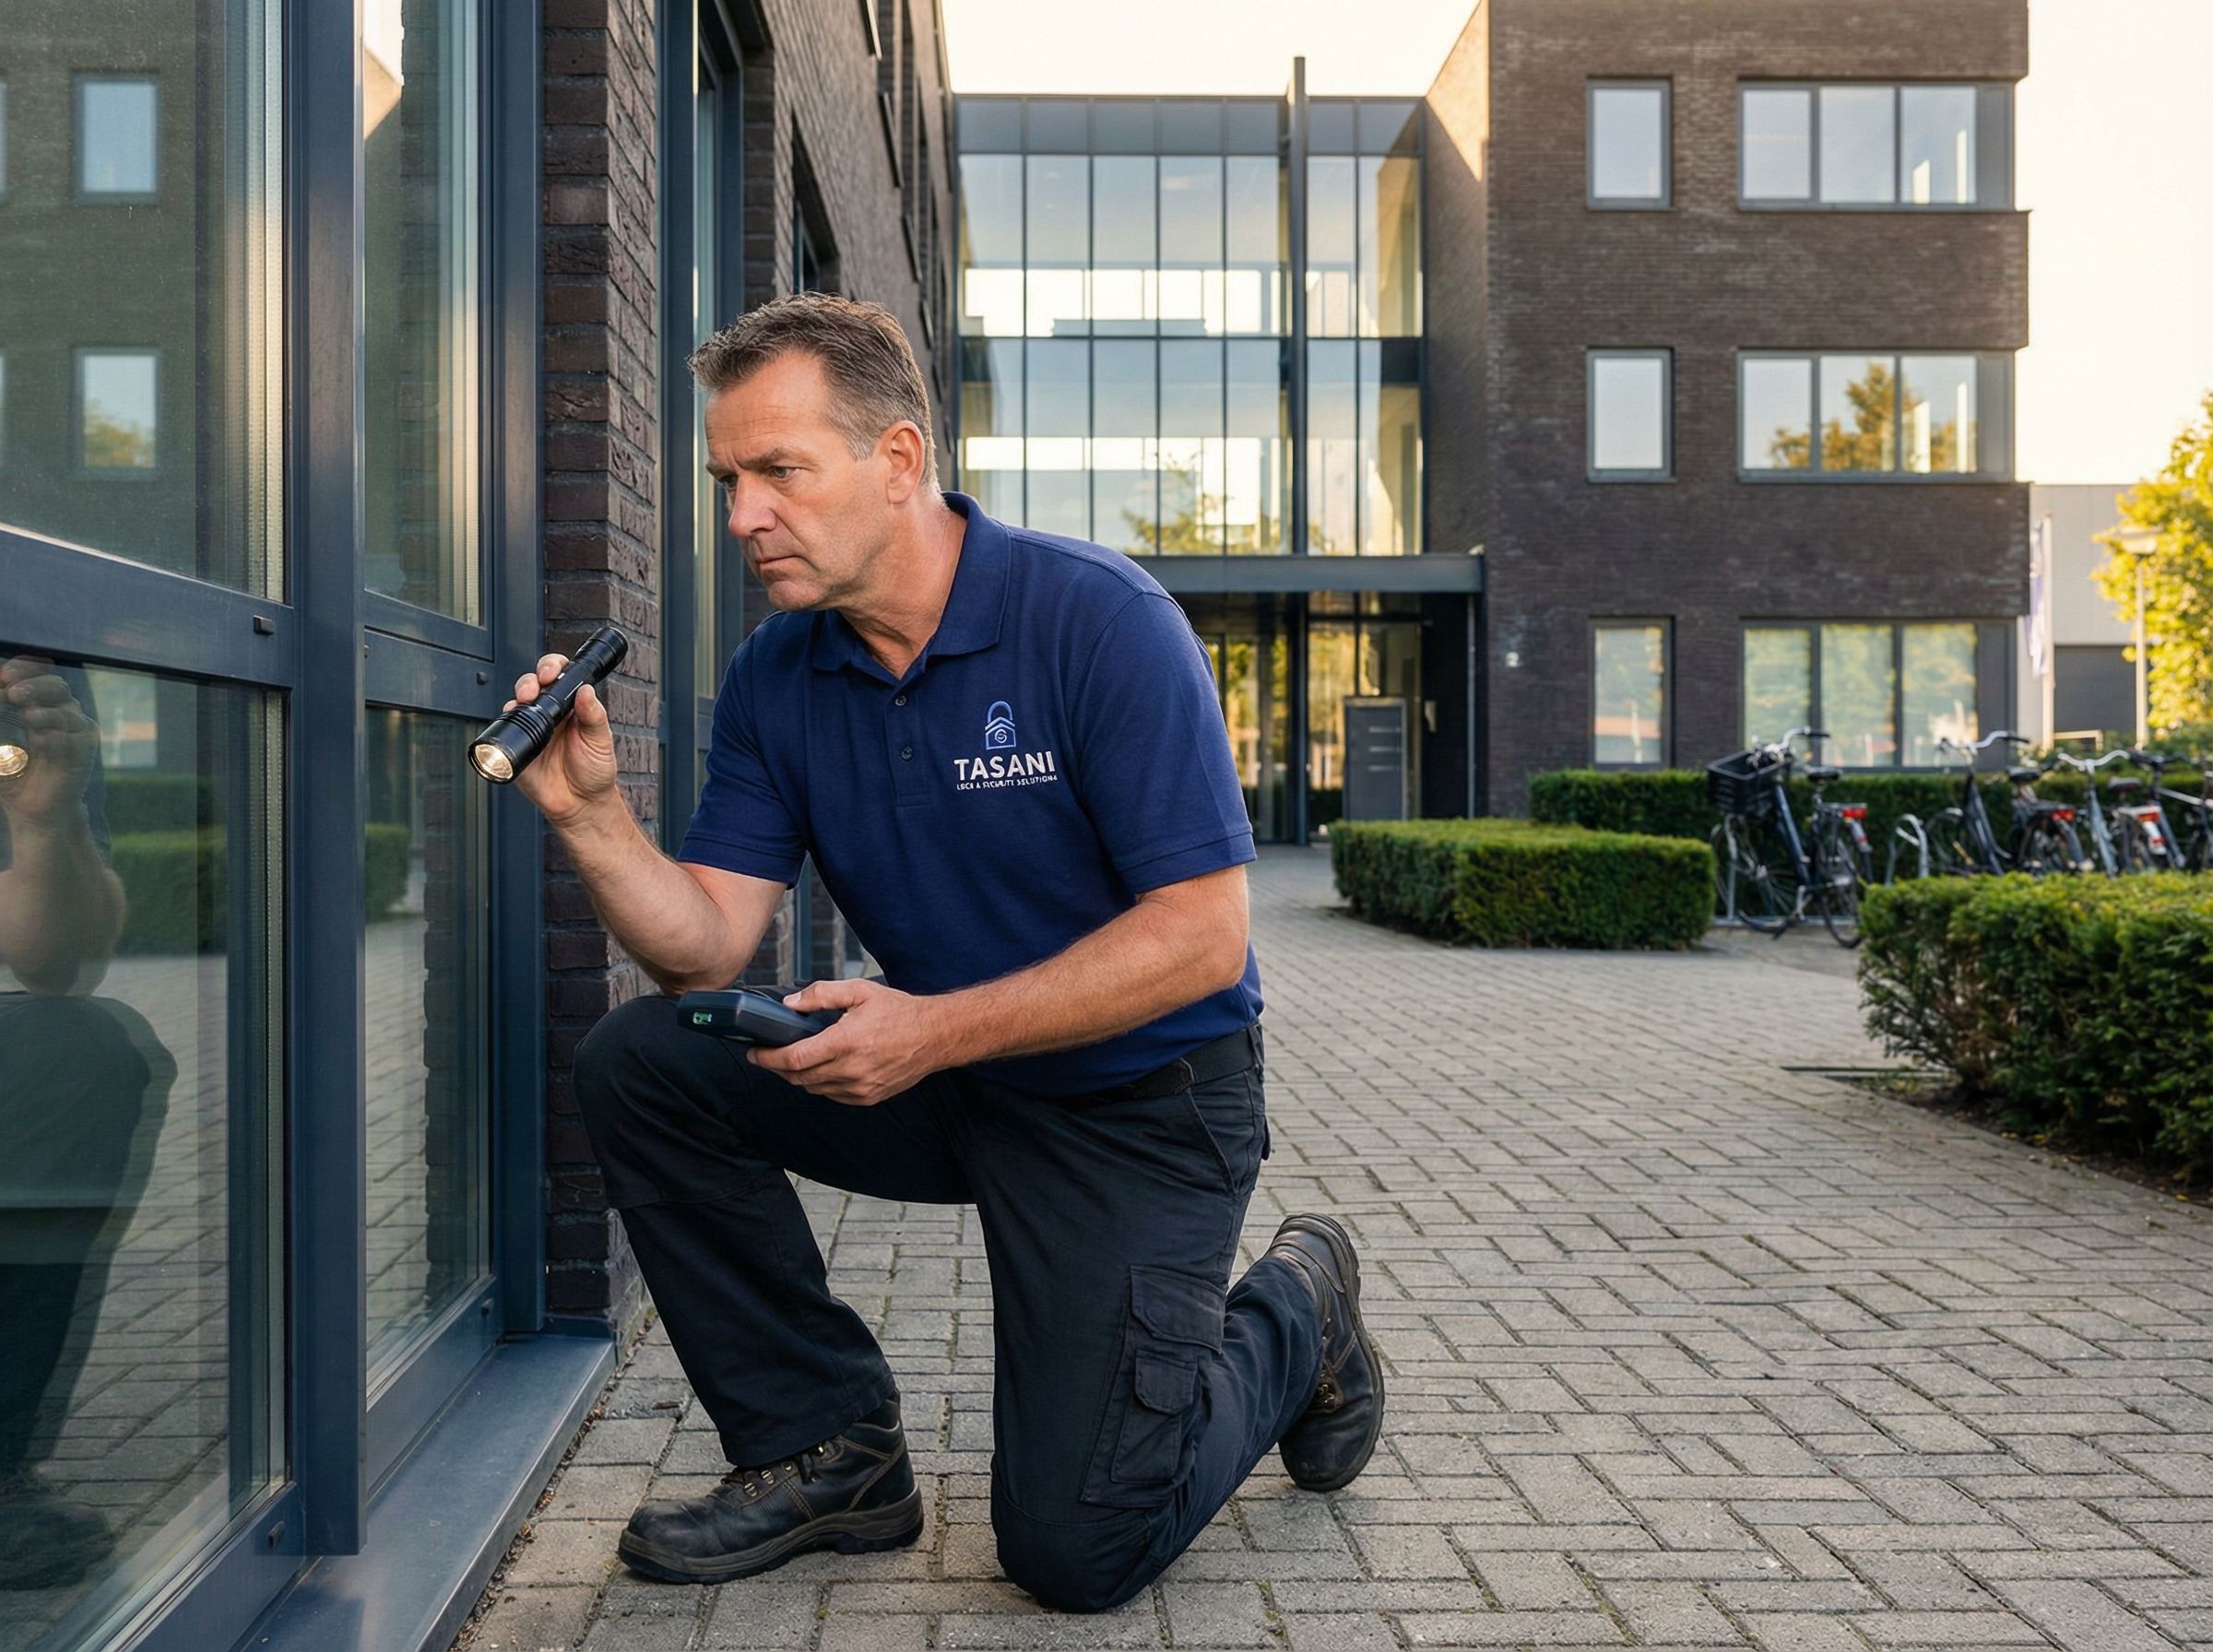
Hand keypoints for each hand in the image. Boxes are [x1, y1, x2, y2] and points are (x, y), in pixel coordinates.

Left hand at [0, 658, 99, 828]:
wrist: (31, 810)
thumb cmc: (8, 775)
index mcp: (34, 702)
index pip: (36, 671)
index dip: (24, 668)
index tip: (3, 675)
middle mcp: (58, 710)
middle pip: (54, 682)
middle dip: (33, 683)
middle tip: (12, 692)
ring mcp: (74, 727)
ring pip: (67, 705)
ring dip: (45, 708)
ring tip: (27, 717)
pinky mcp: (86, 746)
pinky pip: (76, 732)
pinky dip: (57, 732)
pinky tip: (42, 740)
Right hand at [504, 653, 616, 826]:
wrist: (580, 805)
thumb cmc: (594, 772)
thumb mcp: (601, 741)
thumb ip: (594, 716)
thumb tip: (587, 691)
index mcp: (572, 707)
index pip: (559, 676)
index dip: (552, 668)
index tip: (552, 674)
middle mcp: (549, 714)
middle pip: (532, 684)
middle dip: (529, 680)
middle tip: (534, 689)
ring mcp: (531, 728)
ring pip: (516, 702)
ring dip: (516, 696)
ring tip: (523, 702)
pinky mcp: (518, 746)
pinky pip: (504, 729)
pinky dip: (504, 722)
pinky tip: (511, 721)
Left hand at [746, 978, 946, 1106]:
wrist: (934, 1036)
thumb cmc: (899, 1012)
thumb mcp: (859, 991)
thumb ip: (821, 995)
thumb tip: (790, 1005)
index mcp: (846, 1042)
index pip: (794, 1058)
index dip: (768, 1057)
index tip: (754, 1052)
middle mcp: (851, 1070)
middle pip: (798, 1077)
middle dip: (778, 1066)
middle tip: (768, 1054)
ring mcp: (860, 1088)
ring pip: (813, 1088)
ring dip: (798, 1076)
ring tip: (795, 1059)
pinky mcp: (867, 1098)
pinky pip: (831, 1095)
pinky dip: (820, 1083)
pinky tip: (823, 1068)